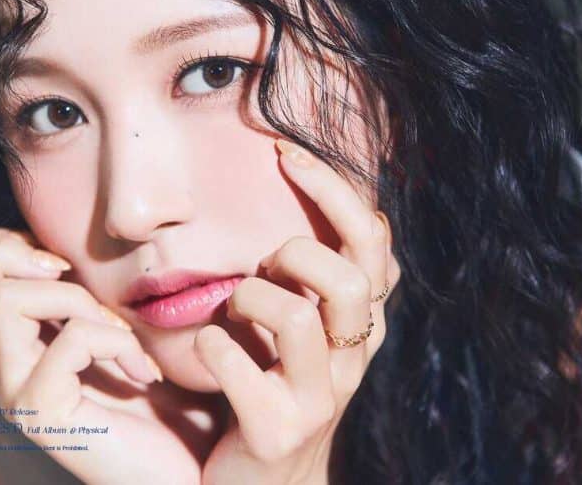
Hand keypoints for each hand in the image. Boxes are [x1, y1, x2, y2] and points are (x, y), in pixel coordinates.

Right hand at [0, 228, 202, 484]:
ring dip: (78, 299)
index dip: (5, 244)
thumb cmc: (163, 397)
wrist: (184, 468)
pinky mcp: (42, 414)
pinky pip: (70, 340)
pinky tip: (143, 372)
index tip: (63, 263)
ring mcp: (15, 394)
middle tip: (68, 276)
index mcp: (14, 343)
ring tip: (119, 335)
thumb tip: (71, 243)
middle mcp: (1, 367)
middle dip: (12, 254)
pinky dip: (117, 341)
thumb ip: (88, 291)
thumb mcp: (121, 325)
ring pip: (7, 299)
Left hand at [195, 138, 400, 484]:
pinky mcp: (278, 430)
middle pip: (352, 271)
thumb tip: (296, 186)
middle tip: (266, 260)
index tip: (284, 151)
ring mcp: (321, 396)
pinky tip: (208, 348)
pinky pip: (240, 367)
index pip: (373, 239)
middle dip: (298, 247)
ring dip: (250, 296)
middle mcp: (354, 354)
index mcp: (362, 320)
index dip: (334, 188)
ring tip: (232, 307)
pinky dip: (213, 346)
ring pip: (298, 314)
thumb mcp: (303, 327)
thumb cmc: (273, 386)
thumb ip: (310, 274)